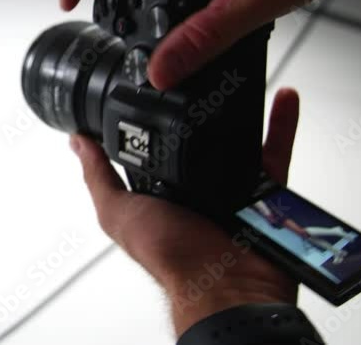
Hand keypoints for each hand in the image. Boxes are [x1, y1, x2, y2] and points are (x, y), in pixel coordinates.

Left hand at [69, 88, 300, 335]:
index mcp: (163, 192)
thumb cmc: (170, 258)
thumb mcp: (118, 212)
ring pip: (240, 139)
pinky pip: (277, 151)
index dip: (154, 118)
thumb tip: (77, 144)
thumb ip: (98, 177)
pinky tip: (283, 98)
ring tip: (233, 77)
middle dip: (202, 106)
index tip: (153, 84)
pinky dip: (283, 123)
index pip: (158, 146)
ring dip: (241, 109)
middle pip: (203, 137)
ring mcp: (233, 188)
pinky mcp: (266, 191)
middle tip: (199, 76)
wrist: (223, 284)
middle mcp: (199, 189)